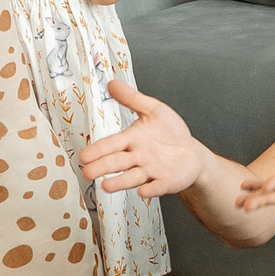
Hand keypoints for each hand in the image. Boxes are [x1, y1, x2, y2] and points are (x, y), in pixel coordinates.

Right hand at [80, 81, 203, 198]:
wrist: (190, 152)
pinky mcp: (166, 181)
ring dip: (120, 181)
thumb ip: (132, 99)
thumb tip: (112, 83)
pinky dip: (150, 189)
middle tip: (88, 172)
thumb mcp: (152, 110)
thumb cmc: (169, 132)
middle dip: (103, 167)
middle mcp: (138, 157)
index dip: (98, 150)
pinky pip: (157, 186)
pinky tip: (143, 191)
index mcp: (132, 140)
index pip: (111, 144)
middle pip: (117, 162)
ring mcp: (151, 171)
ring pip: (133, 176)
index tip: (84, 155)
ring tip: (106, 186)